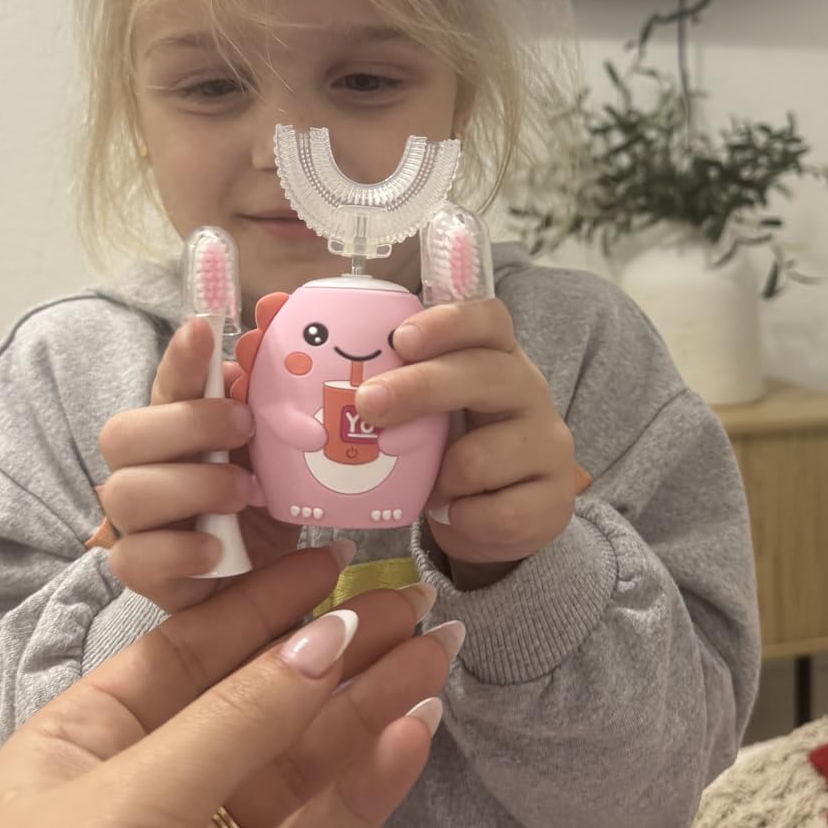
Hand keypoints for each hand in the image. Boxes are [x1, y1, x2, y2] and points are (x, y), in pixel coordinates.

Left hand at [0, 547, 453, 827]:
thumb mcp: (125, 810)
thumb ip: (235, 722)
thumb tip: (325, 634)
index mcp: (81, 745)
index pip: (186, 653)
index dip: (261, 606)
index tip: (334, 561)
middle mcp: (141, 793)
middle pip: (254, 707)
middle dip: (332, 655)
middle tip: (413, 605)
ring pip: (295, 772)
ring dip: (365, 714)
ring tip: (435, 658)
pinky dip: (363, 791)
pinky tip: (411, 738)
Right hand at [97, 319, 297, 612]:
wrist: (272, 576)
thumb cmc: (264, 501)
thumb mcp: (275, 448)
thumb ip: (269, 393)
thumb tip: (273, 323)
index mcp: (174, 430)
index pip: (167, 384)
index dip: (181, 357)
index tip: (203, 328)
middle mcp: (143, 470)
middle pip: (121, 434)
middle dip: (186, 424)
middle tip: (245, 428)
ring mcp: (137, 524)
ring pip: (125, 494)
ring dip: (192, 486)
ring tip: (244, 493)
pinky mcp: (145, 574)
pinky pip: (135, 560)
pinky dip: (180, 551)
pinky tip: (217, 549)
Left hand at [355, 300, 576, 586]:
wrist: (492, 517)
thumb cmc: (442, 445)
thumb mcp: (412, 404)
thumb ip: (349, 361)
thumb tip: (272, 307)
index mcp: (492, 355)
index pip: (487, 319)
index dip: (447, 323)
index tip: (401, 338)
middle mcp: (528, 389)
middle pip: (485, 374)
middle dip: (421, 388)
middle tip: (368, 406)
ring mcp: (547, 443)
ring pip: (484, 456)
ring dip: (441, 477)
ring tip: (429, 485)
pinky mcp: (555, 499)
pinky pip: (499, 513)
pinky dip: (463, 519)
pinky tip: (453, 513)